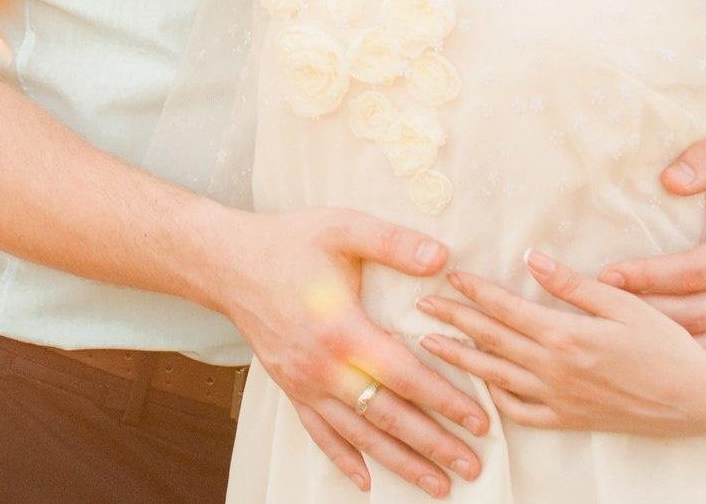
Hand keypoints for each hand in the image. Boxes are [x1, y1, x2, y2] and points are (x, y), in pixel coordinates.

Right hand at [205, 207, 485, 495]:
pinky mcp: (290, 388)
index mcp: (341, 329)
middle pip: (387, 416)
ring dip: (399, 462)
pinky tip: (364, 480)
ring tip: (435, 484)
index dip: (444, 401)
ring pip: (358, 435)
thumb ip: (392, 242)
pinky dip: (342, 459)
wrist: (227, 263)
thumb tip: (441, 256)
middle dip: (433, 445)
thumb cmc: (287, 243)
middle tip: (471, 467)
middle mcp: (323, 366)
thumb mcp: (342, 227)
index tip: (478, 421)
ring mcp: (303, 382)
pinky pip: (319, 433)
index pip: (404, 375)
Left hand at [415, 252, 705, 436]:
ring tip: (432, 343)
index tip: (447, 277)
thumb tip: (532, 258)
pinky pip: (521, 413)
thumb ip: (573, 283)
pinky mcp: (571, 420)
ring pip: (496, 377)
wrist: (699, 398)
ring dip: (461, 358)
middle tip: (421, 306)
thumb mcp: (624, 303)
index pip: (505, 308)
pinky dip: (496, 398)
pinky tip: (484, 385)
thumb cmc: (667, 345)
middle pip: (491, 340)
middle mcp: (555, 369)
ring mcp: (560, 398)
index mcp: (566, 334)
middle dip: (453, 320)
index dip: (474, 291)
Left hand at [598, 133, 705, 351]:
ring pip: (704, 340)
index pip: (694, 271)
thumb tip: (672, 179)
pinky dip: (682, 357)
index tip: (606, 274)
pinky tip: (643, 350)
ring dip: (657, 340)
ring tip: (610, 330)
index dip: (649, 275)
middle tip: (595, 306)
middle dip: (643, 312)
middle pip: (695, 313)